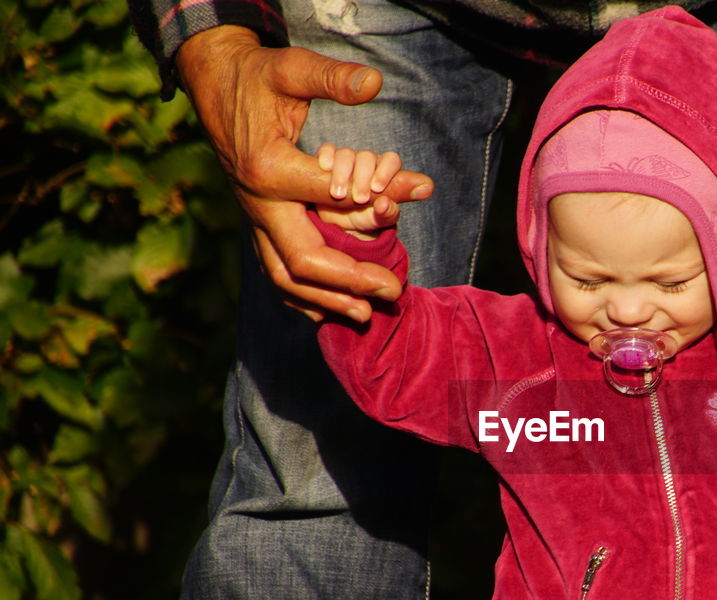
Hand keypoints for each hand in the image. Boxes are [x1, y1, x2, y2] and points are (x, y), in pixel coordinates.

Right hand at [176, 26, 433, 320]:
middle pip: (303, 259)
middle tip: (392, 293)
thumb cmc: (257, 75)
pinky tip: (327, 313)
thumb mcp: (291, 68)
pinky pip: (274, 270)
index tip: (404, 223)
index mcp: (270, 169)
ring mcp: (253, 217)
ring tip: (364, 315)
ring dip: (324, 301)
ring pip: (283, 276)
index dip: (371, 213)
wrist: (213, 81)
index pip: (330, 203)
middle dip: (349, 282)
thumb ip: (332, 79)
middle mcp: (257, 202)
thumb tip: (374, 82)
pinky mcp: (256, 222)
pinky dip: (299, 296)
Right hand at [314, 145, 402, 236]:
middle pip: (367, 156)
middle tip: (360, 199)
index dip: (386, 171)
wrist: (340, 225)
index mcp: (387, 172)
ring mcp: (348, 160)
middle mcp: (368, 162)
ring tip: (340, 195)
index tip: (378, 189)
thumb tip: (400, 198)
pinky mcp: (328, 161)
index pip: (391, 160)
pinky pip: (328, 150)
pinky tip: (325, 168)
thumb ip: (391, 210)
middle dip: (363, 177)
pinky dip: (327, 157)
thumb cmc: (367, 219)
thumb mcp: (381, 218)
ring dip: (343, 173)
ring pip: (346, 154)